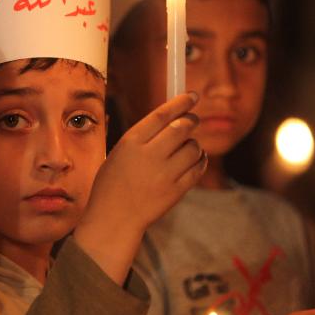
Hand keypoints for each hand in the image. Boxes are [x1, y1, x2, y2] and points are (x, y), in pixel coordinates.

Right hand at [73, 92, 205, 282]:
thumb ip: (144, 136)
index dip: (181, 102)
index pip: (162, 115)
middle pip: (182, 127)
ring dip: (194, 143)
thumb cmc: (113, 182)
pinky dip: (200, 160)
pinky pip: (198, 168)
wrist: (113, 219)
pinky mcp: (176, 191)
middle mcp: (149, 156)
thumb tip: (173, 116)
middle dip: (191, 120)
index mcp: (131, 142)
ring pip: (193, 147)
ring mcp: (164, 175)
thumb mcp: (120, 152)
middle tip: (192, 120)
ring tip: (186, 148)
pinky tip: (195, 160)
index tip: (193, 95)